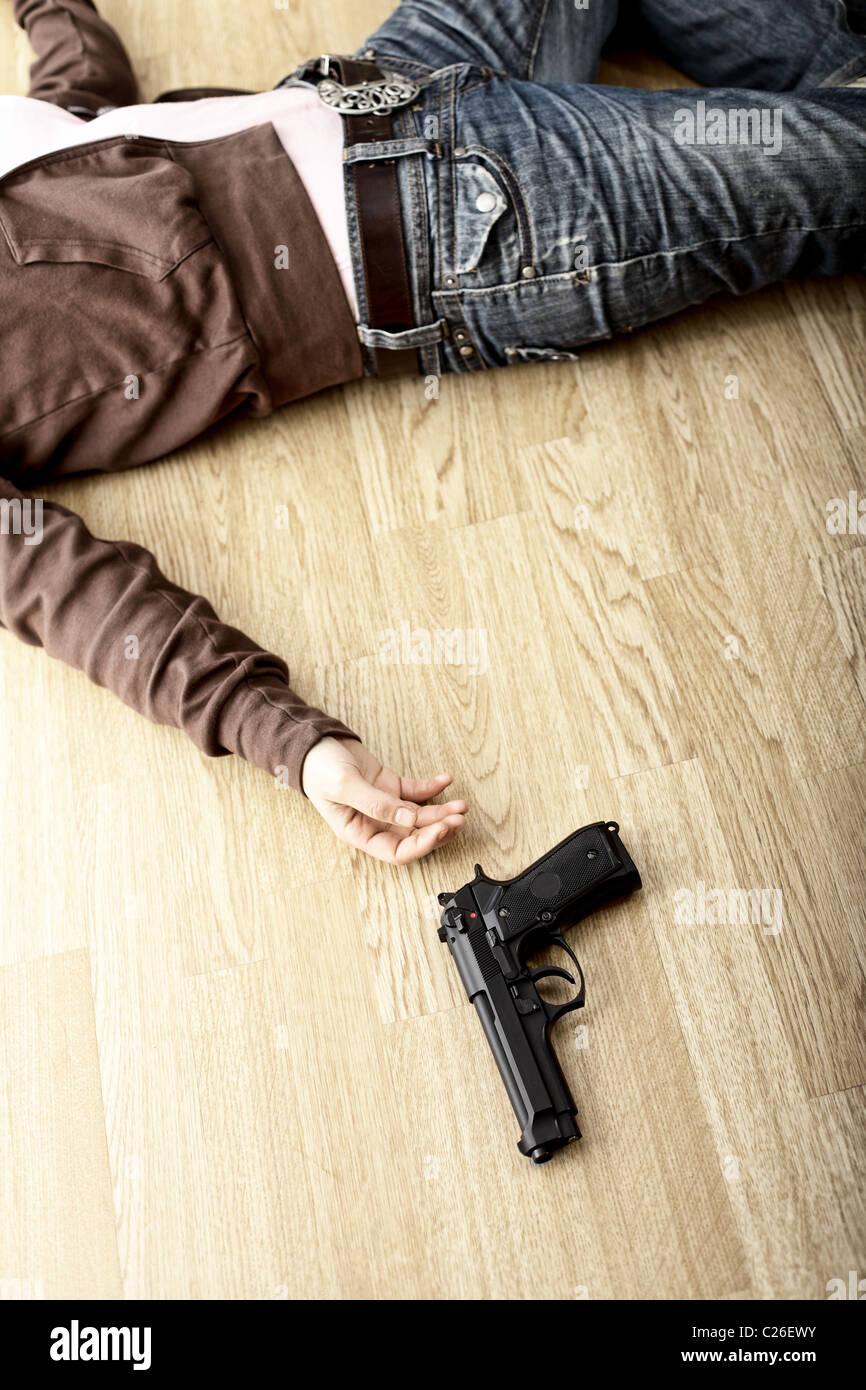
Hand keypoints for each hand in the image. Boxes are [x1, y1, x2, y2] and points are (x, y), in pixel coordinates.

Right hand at [301, 737, 467, 863]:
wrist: (314, 741)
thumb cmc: (318, 768)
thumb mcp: (344, 786)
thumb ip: (376, 804)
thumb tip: (409, 819)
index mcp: (358, 832)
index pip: (396, 852)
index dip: (421, 845)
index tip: (440, 830)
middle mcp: (374, 823)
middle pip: (413, 836)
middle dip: (438, 829)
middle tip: (458, 817)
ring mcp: (385, 805)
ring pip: (419, 816)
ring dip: (441, 811)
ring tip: (461, 804)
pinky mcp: (390, 787)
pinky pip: (416, 792)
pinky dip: (432, 787)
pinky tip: (445, 780)